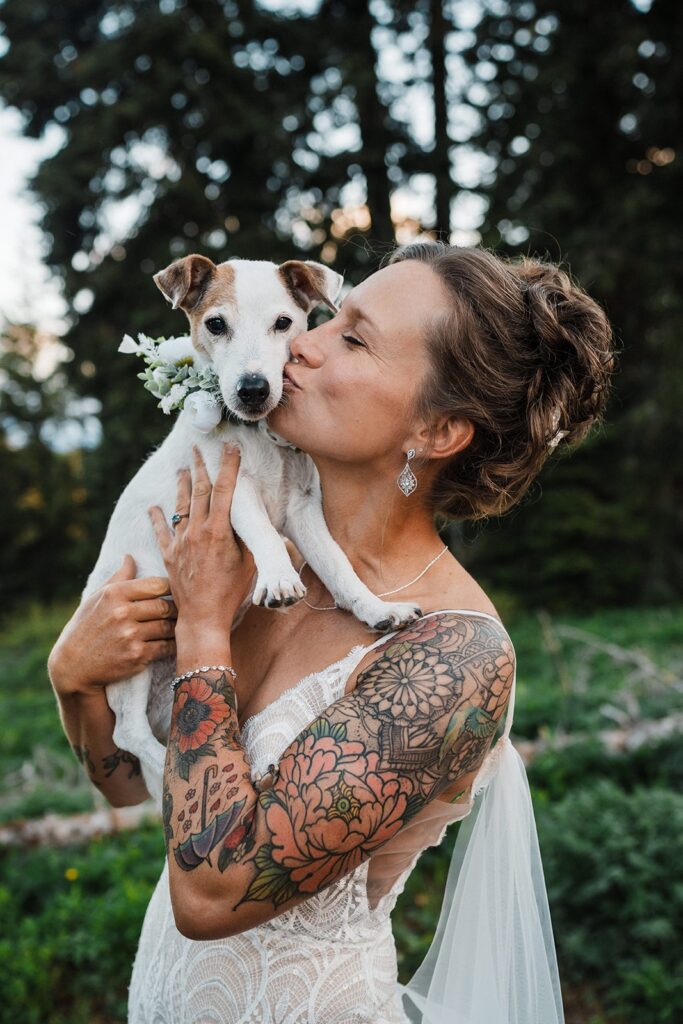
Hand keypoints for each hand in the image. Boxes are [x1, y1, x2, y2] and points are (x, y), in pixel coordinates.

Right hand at [48, 554, 177, 696]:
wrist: (73, 666)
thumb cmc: (85, 627)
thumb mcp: (96, 598)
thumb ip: (118, 578)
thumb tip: (130, 556)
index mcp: (115, 594)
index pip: (157, 584)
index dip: (170, 588)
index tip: (173, 593)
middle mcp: (122, 612)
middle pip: (165, 605)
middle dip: (175, 609)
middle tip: (182, 611)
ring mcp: (130, 635)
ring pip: (168, 626)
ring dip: (176, 627)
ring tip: (179, 625)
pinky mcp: (136, 656)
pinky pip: (165, 647)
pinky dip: (172, 645)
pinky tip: (173, 643)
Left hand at [147, 442, 254, 636]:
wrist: (203, 616)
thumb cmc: (231, 592)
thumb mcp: (249, 563)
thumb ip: (249, 539)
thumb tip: (257, 522)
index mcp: (219, 531)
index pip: (225, 490)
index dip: (228, 466)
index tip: (230, 449)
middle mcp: (197, 531)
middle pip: (199, 491)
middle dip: (200, 467)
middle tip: (198, 449)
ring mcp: (180, 542)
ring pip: (180, 506)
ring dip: (181, 485)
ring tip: (182, 469)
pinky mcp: (169, 555)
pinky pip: (162, 531)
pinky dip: (158, 517)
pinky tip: (155, 506)